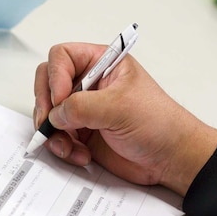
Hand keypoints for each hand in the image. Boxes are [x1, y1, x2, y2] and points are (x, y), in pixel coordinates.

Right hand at [33, 42, 216, 195]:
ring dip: (53, 132)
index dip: (56, 76)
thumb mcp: (120, 107)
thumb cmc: (159, 123)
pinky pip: (57, 137)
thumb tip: (55, 113)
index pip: (62, 57)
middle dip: (45, 105)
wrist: (171, 158)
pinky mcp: (82, 133)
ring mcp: (84, 109)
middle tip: (49, 123)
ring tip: (68, 146)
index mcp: (102, 64)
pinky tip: (80, 155)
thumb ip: (82, 107)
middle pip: (48, 83)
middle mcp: (89, 83)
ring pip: (49, 113)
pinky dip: (62, 148)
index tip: (61, 99)